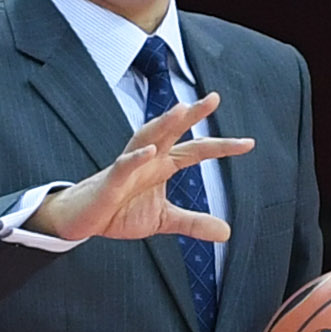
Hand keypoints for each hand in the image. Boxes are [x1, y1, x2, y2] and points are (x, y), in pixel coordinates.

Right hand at [28, 95, 251, 244]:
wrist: (82, 219)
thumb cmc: (119, 211)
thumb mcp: (162, 220)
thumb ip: (193, 222)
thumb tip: (226, 232)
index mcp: (162, 165)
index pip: (196, 151)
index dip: (221, 146)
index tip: (249, 143)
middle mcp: (148, 159)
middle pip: (172, 132)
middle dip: (191, 115)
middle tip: (213, 99)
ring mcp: (128, 167)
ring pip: (147, 138)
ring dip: (164, 124)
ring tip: (182, 110)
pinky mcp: (110, 181)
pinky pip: (123, 166)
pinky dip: (136, 158)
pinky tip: (150, 152)